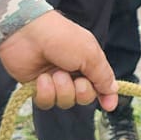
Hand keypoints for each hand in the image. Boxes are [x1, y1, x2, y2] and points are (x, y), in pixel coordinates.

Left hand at [0, 11, 116, 111]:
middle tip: (76, 79)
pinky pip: (46, 102)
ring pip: (65, 102)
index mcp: (88, 63)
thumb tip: (113, 90)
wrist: (27, 33)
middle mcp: (73, 74)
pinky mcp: (37, 87)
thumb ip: (103, 75)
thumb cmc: (61, 38)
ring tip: (54, 73)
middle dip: (81, 92)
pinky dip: (45, 92)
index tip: (108, 106)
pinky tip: (41, 79)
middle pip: (84, 98)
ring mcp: (55, 81)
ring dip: (62, 89)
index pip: (101, 85)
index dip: (106, 96)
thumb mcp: (90, 54)